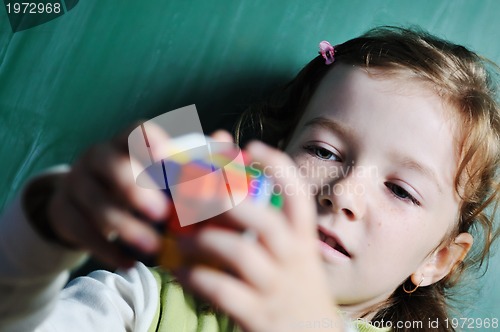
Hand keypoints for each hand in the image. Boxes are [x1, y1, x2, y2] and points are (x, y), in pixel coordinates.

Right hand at [46, 122, 235, 268]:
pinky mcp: (63, 211)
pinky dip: (107, 250)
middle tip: (162, 213)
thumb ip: (192, 158)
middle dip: (136, 189)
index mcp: (125, 141)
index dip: (151, 140)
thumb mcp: (159, 171)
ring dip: (126, 227)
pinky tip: (130, 264)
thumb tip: (225, 139)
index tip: (167, 158)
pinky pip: (81, 231)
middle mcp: (98, 156)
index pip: (135, 130)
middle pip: (111, 164)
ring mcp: (76, 182)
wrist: (86, 204)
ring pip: (95, 202)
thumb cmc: (136, 184)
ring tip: (152, 247)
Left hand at [175, 141, 341, 331]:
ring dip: (202, 242)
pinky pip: (221, 291)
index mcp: (302, 239)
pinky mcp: (257, 315)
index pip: (298, 194)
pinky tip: (180, 273)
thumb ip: (268, 223)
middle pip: (263, 220)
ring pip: (239, 253)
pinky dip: (195, 278)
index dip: (277, 165)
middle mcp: (293, 259)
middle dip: (226, 203)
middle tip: (196, 197)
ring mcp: (276, 288)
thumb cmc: (293, 285)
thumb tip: (231, 187)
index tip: (250, 146)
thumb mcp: (293, 255)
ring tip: (178, 242)